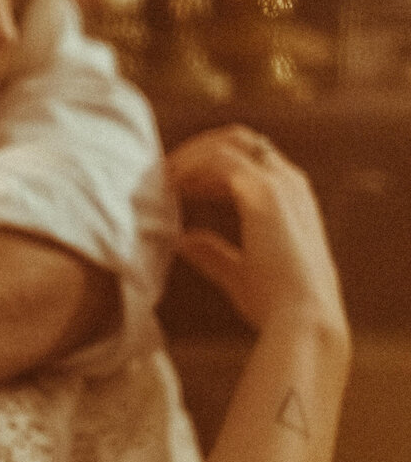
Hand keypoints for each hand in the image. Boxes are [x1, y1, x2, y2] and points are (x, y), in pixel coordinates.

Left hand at [166, 125, 346, 333]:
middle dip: (196, 150)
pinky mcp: (265, 191)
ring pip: (226, 144)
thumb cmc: (276, 303)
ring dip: (189, 156)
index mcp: (290, 198)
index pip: (246, 159)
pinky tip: (170, 185)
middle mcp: (289, 182)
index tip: (175, 184)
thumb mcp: (238, 273)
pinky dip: (191, 167)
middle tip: (162, 172)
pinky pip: (220, 160)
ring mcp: (280, 183)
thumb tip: (182, 240)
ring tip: (160, 177)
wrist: (301, 320)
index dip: (207, 166)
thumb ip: (212, 253)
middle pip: (237, 140)